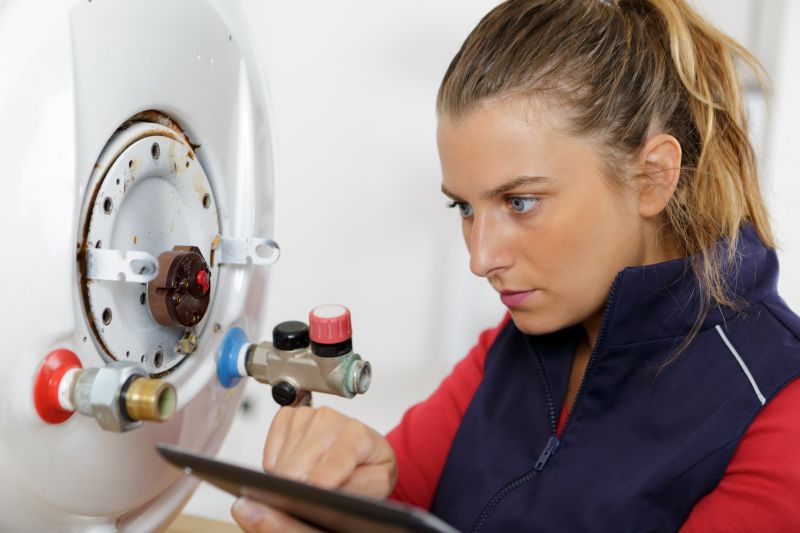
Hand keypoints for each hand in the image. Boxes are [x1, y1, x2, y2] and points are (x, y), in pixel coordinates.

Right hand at [231, 406, 396, 531]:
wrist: (362, 451)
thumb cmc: (368, 467)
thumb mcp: (377, 483)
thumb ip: (356, 487)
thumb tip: (323, 488)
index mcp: (356, 433)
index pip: (332, 461)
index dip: (319, 483)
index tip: (313, 495)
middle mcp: (330, 419)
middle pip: (299, 466)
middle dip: (300, 488)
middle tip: (310, 498)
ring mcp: (306, 415)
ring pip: (282, 462)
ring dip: (289, 479)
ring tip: (309, 482)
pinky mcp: (287, 417)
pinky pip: (269, 452)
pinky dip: (276, 467)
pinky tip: (296, 468)